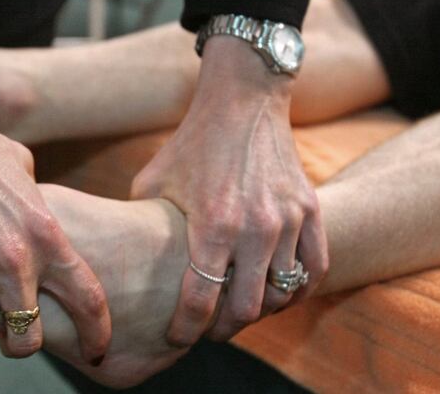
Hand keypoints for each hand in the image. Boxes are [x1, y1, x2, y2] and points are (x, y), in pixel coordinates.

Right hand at [0, 117, 109, 361]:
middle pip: (26, 338)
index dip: (97, 332)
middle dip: (16, 340)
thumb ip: (37, 210)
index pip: (88, 298)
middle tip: (3, 327)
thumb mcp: (22, 173)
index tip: (96, 348)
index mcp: (44, 234)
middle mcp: (13, 257)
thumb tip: (42, 230)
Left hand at [131, 36, 327, 342]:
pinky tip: (277, 293)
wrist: (242, 103)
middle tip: (209, 330)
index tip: (177, 337)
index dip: (187, 328)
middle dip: (223, 328)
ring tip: (240, 310)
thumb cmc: (191, 144)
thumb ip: (142, 225)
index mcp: (213, 225)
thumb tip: (125, 257)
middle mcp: (256, 229)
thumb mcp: (153, 182)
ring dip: (259, 311)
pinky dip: (297, 291)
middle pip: (247, 308)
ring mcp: (289, 221)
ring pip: (282, 294)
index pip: (201, 299)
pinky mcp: (311, 211)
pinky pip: (314, 270)